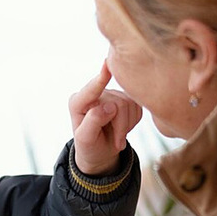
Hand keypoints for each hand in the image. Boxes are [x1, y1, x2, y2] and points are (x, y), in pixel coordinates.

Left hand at [68, 61, 141, 175]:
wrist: (100, 151)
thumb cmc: (89, 146)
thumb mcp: (85, 139)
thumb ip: (93, 122)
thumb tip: (110, 106)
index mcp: (78, 102)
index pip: (91, 90)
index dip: (101, 78)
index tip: (107, 63)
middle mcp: (95, 93)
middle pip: (118, 103)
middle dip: (121, 126)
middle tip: (117, 142)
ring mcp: (111, 94)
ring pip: (130, 104)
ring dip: (127, 125)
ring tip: (117, 136)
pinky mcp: (125, 97)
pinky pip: (138, 106)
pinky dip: (134, 121)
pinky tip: (124, 127)